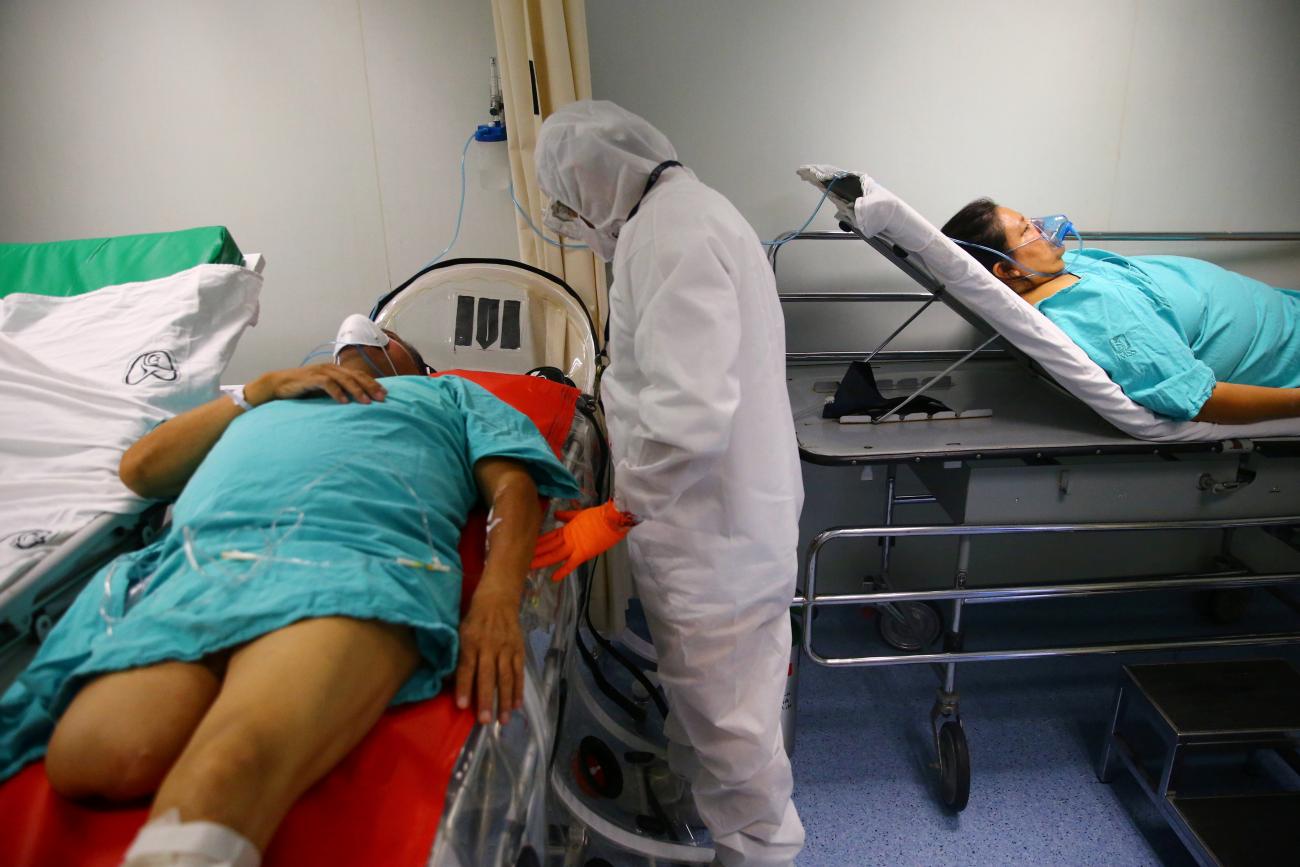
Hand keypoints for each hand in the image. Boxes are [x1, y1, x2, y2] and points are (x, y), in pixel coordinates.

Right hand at [244, 364, 386, 406]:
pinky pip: (326, 384)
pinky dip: (336, 392)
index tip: (386, 394)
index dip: (373, 383)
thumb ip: (339, 391)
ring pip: (344, 379)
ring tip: (366, 402)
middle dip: (370, 387)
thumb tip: (358, 401)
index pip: (359, 375)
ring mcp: (320, 372)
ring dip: (356, 390)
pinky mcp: (310, 379)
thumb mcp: (324, 389)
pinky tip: (344, 402)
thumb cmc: (304, 389)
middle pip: (355, 376)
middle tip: (382, 398)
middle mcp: (330, 368)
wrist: (278, 385)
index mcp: (336, 370)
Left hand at [454, 591, 524, 724]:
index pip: (467, 667)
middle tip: (485, 721)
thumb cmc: (474, 618)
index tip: (462, 706)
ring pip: (506, 677)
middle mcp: (489, 647)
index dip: (465, 687)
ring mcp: (506, 649)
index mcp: (471, 642)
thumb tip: (448, 681)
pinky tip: (517, 705)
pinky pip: (519, 672)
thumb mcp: (460, 631)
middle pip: (488, 676)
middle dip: (487, 699)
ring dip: (505, 700)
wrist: (498, 599)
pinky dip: (519, 689)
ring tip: (503, 720)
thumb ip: (458, 655)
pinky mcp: (518, 650)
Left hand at [530, 500, 637, 581]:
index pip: (548, 537)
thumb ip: (566, 516)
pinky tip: (553, 578)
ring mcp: (574, 546)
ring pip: (554, 555)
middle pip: (547, 547)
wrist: (612, 518)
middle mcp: (567, 539)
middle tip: (520, 557)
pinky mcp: (583, 552)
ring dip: (542, 560)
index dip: (537, 542)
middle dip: (535, 552)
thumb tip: (556, 515)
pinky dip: (562, 571)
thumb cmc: (599, 516)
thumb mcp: (579, 514)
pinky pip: (571, 564)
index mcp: (567, 530)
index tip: (526, 545)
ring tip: (529, 566)